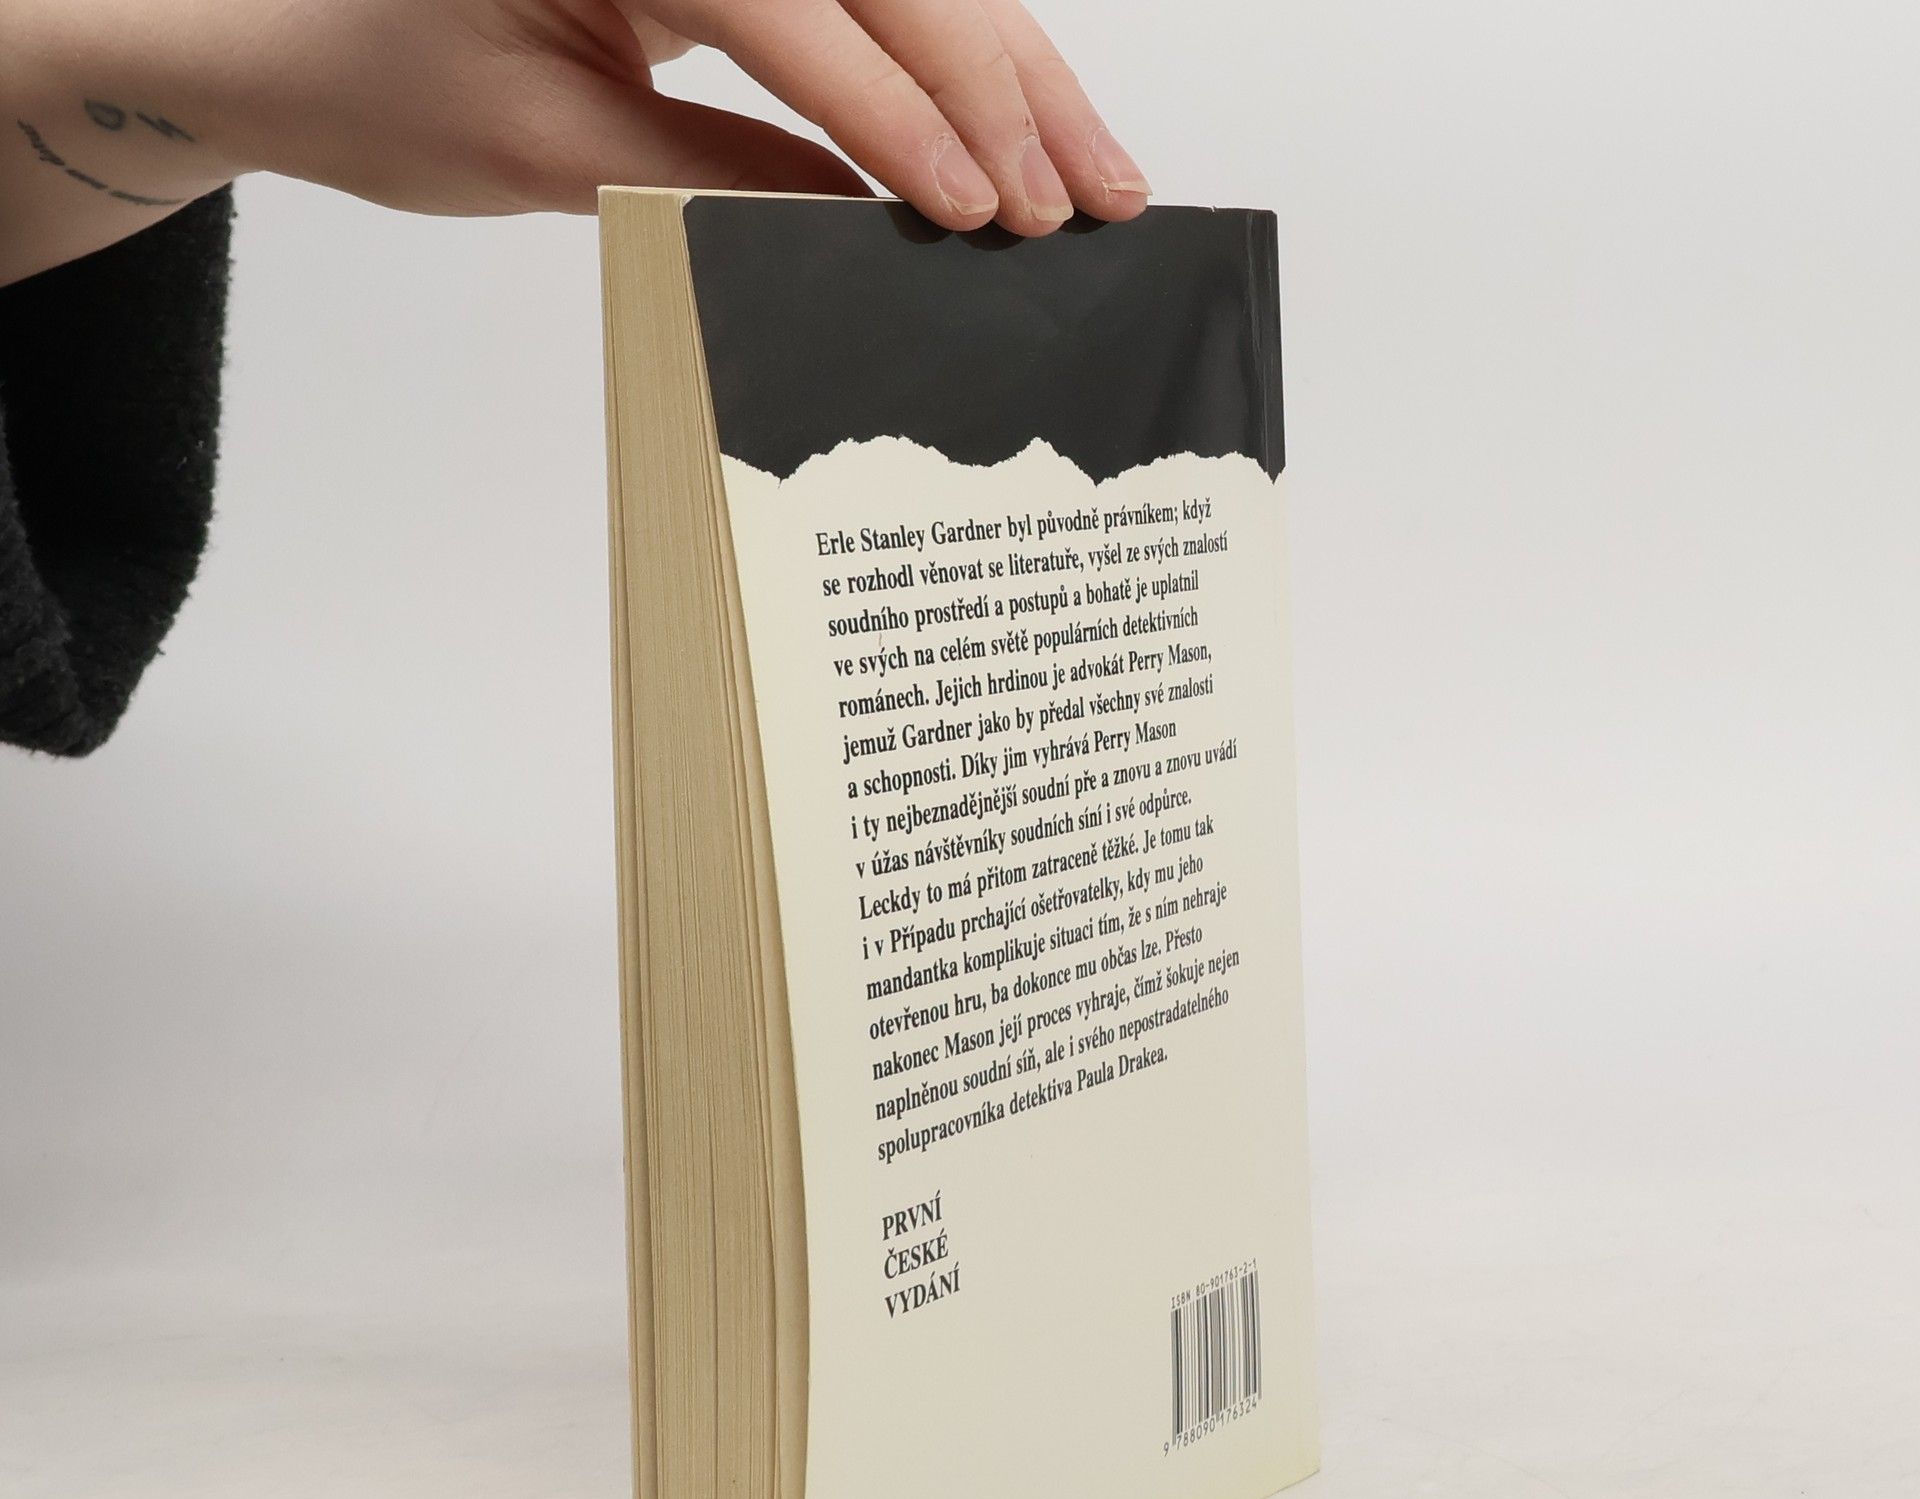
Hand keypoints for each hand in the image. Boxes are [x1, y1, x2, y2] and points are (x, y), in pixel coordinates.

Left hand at [4, 0, 1149, 283]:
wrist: (306, 33)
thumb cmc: (388, 83)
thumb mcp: (551, 151)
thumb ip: (720, 179)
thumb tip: (874, 221)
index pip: (793, 13)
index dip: (899, 114)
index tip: (980, 208)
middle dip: (999, 89)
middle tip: (1082, 200)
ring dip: (1018, 69)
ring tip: (1098, 169)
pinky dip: (968, 55)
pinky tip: (1035, 114)